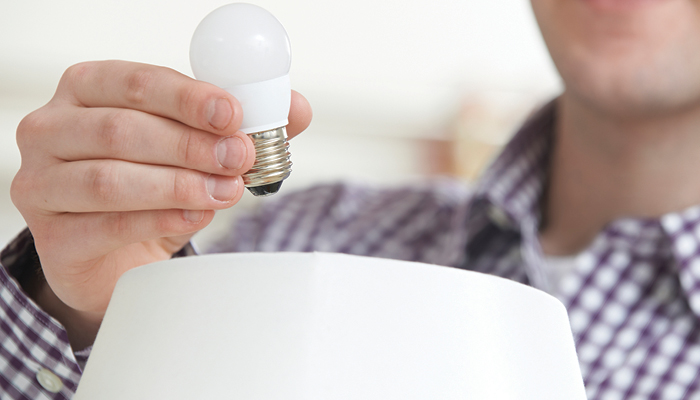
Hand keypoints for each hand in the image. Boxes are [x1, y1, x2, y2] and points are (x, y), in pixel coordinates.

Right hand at [10, 60, 311, 347]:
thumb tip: (295, 109)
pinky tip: (197, 215)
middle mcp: (53, 129)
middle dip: (191, 144)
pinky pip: (105, 226)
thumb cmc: (148, 188)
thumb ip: (239, 127)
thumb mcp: (192, 149)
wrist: (113, 254)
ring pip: (108, 179)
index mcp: (87, 90)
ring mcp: (41, 184)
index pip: (135, 82)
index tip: (233, 114)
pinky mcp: (51, 236)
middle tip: (240, 156)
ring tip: (226, 191)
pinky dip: (159, 220)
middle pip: (121, 129)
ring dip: (178, 184)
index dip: (188, 97)